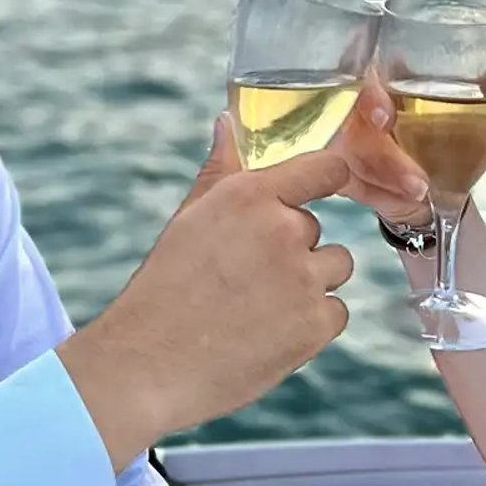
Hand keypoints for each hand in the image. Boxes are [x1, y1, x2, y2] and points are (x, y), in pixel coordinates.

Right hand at [59, 117, 355, 468]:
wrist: (149, 363)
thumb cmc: (164, 287)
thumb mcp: (190, 218)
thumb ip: (220, 170)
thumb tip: (227, 123)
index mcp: (251, 195)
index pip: (324, 168)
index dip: (327, 178)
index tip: (322, 189)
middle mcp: (284, 230)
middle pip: (317, 229)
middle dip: (291, 250)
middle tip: (246, 278)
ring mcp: (304, 279)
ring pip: (335, 268)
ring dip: (310, 284)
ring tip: (259, 306)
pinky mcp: (316, 325)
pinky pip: (336, 312)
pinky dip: (312, 324)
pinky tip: (269, 332)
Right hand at [338, 66, 485, 238]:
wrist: (429, 171)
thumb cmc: (445, 127)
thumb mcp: (469, 105)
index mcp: (379, 78)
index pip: (358, 78)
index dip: (367, 97)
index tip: (387, 118)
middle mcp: (353, 109)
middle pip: (350, 129)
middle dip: (381, 156)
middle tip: (417, 181)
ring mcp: (343, 143)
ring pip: (351, 163)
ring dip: (387, 182)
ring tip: (421, 193)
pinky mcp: (343, 174)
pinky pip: (353, 188)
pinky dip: (382, 197)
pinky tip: (407, 202)